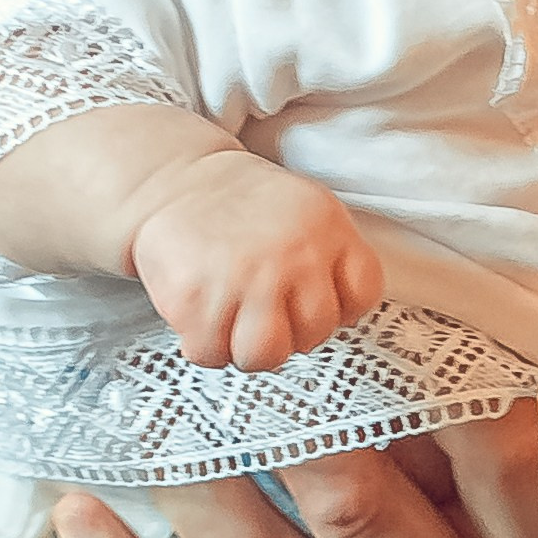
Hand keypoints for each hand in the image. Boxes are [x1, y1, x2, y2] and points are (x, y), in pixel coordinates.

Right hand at [132, 158, 382, 372]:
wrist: (175, 182)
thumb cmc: (242, 208)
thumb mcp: (305, 211)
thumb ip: (331, 258)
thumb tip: (335, 317)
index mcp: (327, 226)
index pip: (362, 293)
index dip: (340, 309)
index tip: (314, 302)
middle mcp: (291, 253)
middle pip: (316, 331)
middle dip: (291, 331)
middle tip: (266, 312)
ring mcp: (244, 277)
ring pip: (266, 355)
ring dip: (248, 348)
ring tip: (235, 322)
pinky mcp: (195, 297)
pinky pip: (211, 353)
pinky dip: (204, 345)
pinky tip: (203, 316)